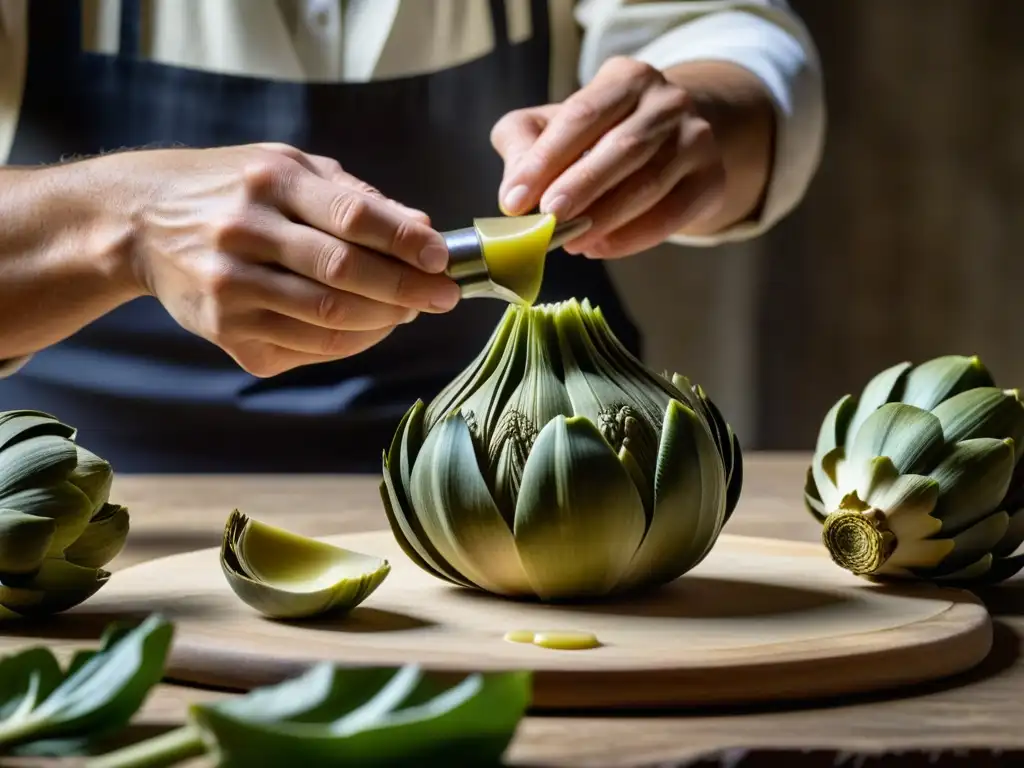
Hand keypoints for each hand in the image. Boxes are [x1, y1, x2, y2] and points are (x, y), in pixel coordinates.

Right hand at [98, 143, 459, 376]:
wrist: (141, 222)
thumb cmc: (233, 188)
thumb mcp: (290, 168)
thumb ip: (356, 197)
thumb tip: (423, 227)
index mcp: (269, 181)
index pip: (352, 216)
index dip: (405, 242)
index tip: (442, 260)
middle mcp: (244, 233)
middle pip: (344, 274)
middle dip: (406, 290)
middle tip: (442, 296)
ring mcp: (230, 288)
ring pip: (329, 319)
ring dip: (384, 322)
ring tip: (409, 312)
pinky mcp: (224, 332)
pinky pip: (305, 348)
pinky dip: (349, 342)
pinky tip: (367, 327)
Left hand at [491, 56, 728, 258]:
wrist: (667, 142)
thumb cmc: (597, 136)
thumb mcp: (552, 127)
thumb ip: (523, 148)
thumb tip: (512, 193)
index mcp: (626, 77)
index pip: (582, 116)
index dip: (545, 160)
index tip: (514, 200)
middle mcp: (668, 100)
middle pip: (623, 147)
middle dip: (581, 187)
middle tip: (548, 218)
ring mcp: (697, 138)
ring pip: (650, 183)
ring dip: (605, 218)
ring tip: (570, 241)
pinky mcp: (711, 178)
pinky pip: (673, 214)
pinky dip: (633, 237)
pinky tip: (600, 248)